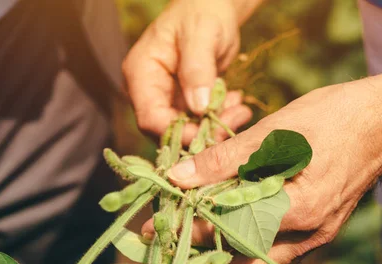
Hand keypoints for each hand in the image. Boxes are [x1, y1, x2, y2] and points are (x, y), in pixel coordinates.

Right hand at [122, 0, 252, 142]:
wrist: (211, 7)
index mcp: (141, 74)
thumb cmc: (202, 12)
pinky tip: (235, 102)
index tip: (210, 131)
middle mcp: (149, 91)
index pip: (150, 119)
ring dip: (215, 126)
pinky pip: (199, 122)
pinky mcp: (184, 102)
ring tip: (239, 109)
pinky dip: (219, 117)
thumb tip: (199, 107)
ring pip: (186, 130)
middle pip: (167, 131)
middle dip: (201, 132)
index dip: (178, 133)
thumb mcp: (201, 34)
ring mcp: (166, 98)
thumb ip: (197, 69)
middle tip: (234, 120)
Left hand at [143, 72, 381, 263]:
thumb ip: (225, 159)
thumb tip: (178, 178)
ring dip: (225, 247)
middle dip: (202, 249)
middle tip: (168, 236)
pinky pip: (277, 247)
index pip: (228, 232)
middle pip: (241, 257)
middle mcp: (309, 235)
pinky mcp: (319, 229)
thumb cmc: (336, 118)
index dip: (187, 229)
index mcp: (298, 211)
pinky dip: (249, 239)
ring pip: (259, 257)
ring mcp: (317, 236)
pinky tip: (228, 225)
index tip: (153, 230)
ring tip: (190, 231)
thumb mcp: (276, 132)